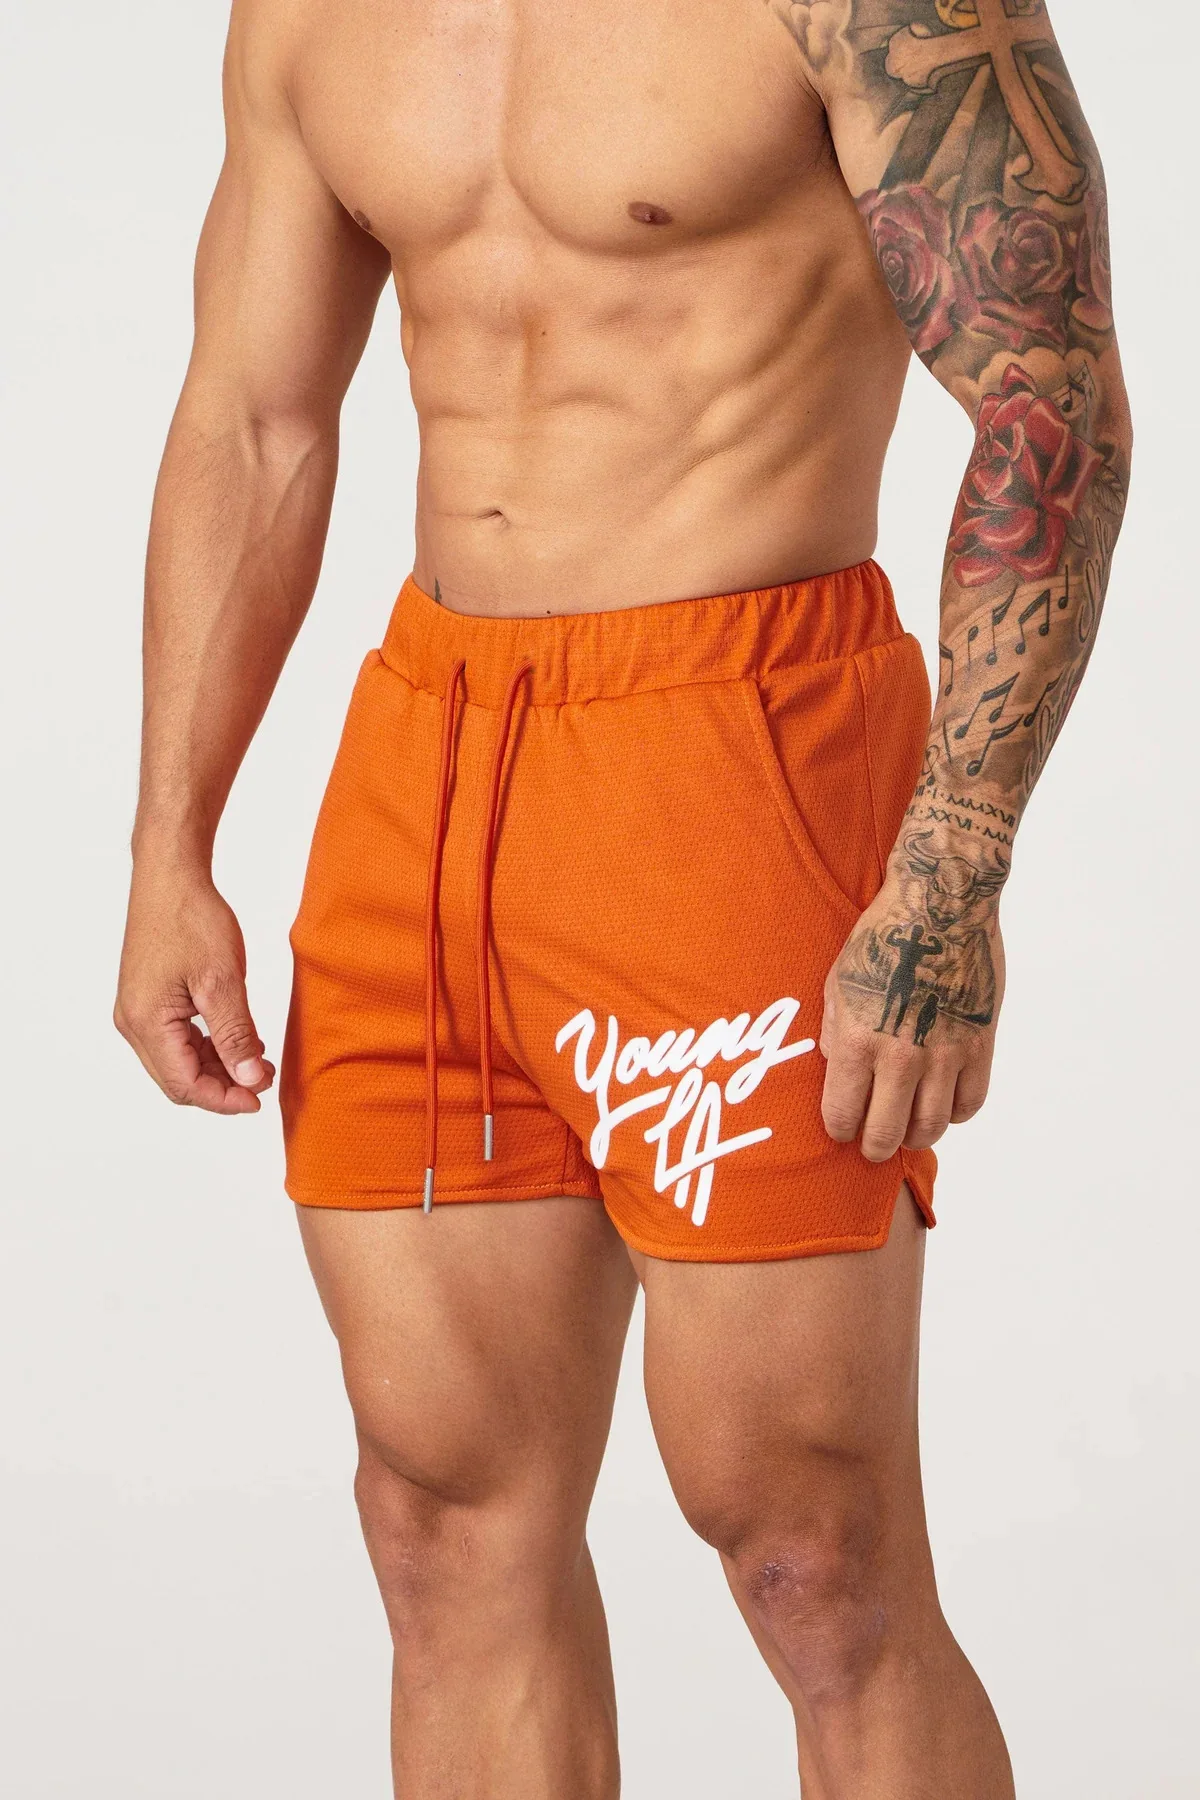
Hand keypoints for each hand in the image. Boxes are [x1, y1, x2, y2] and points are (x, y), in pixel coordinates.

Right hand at [114, 862, 274, 1114]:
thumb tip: (249, 1079)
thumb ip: (236, 1035)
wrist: (170, 877)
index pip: (185, 1085)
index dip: (224, 1099)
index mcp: (147, 1023)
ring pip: (179, 1061)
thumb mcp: (223, 981)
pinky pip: (176, 1039)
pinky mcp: (148, 998)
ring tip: (258, 1060)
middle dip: (222, 1086)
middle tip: (264, 1080)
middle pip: (178, 1079)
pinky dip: (207, 1046)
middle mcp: (134, 1023)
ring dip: (217, 1067)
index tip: (260, 1098)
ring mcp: (138, 1011)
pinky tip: (239, 1039)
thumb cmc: (191, 919)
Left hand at [819, 879, 1002, 1160]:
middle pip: (886, 1134)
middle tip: (872, 1145)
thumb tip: (834, 1071)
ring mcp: (945, 1054)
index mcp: (857, 1040)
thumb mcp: (837, 982)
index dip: (838, 1130)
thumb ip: (833, 1032)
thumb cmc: (882, 938)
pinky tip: (941, 1102)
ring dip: (915, 1136)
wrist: (941, 905)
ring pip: (932, 1127)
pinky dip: (955, 1113)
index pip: (842, 1114)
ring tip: (906, 1128)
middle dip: (874, 1147)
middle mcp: (900, 1055)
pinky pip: (970, 1103)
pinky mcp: (980, 1045)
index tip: (841, 1128)